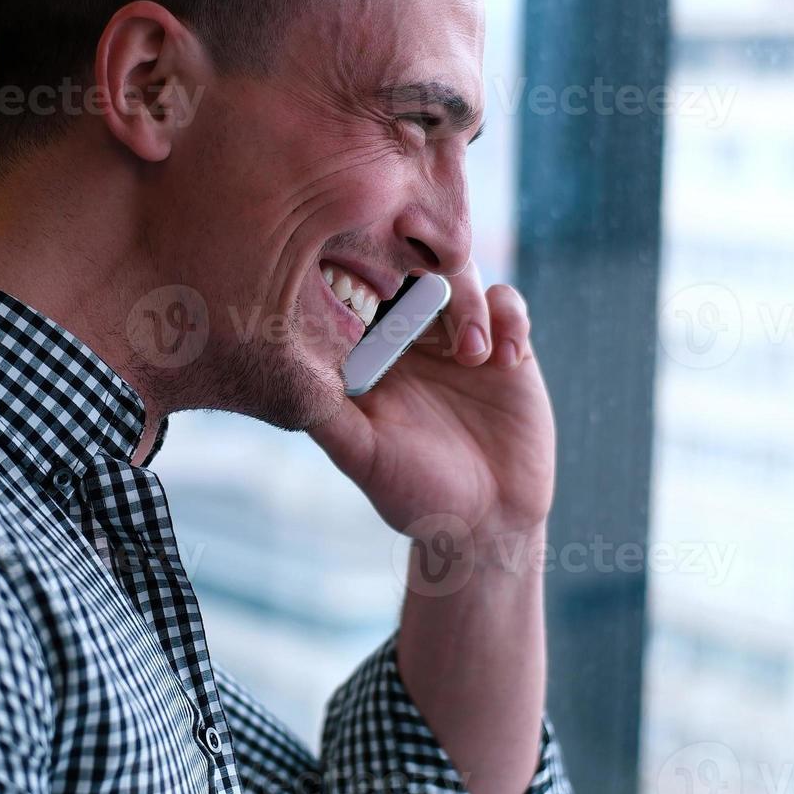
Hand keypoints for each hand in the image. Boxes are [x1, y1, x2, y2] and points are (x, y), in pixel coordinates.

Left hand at [309, 265, 553, 543]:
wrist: (485, 522)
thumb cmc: (411, 492)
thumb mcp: (362, 455)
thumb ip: (328, 414)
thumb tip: (285, 373)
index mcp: (370, 351)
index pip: (360, 291)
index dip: (361, 275)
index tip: (366, 282)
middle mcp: (412, 336)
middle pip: (412, 271)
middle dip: (420, 273)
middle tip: (426, 292)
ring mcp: (459, 337)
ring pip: (462, 277)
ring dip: (468, 302)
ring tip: (473, 355)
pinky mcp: (507, 346)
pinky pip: (508, 303)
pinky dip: (508, 318)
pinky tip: (503, 361)